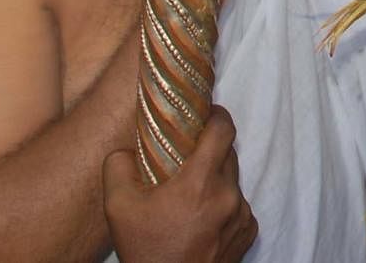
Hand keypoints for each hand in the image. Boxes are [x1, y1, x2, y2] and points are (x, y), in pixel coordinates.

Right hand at [103, 106, 256, 262]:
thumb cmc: (146, 250)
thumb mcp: (117, 208)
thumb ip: (118, 168)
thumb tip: (126, 150)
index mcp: (201, 182)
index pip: (224, 128)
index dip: (216, 115)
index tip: (205, 115)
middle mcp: (228, 194)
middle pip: (228, 153)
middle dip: (210, 150)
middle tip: (188, 158)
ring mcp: (241, 214)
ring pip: (233, 180)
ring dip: (216, 180)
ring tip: (190, 196)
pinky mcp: (248, 231)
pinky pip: (239, 205)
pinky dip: (223, 205)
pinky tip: (201, 218)